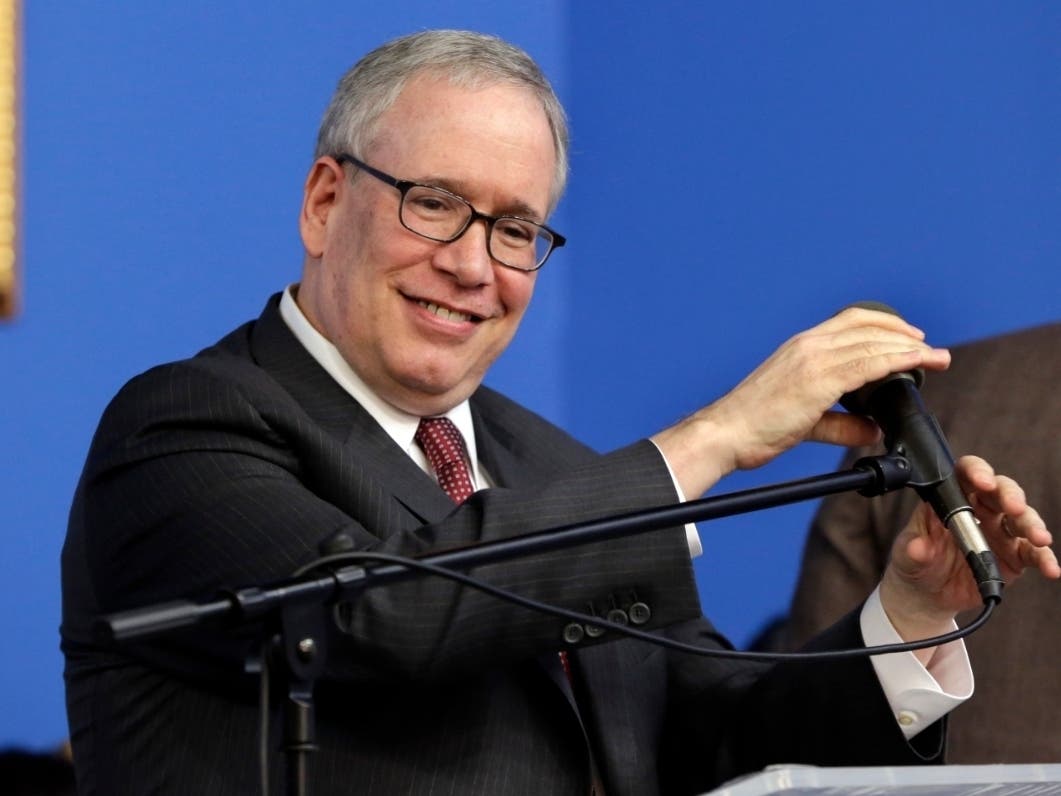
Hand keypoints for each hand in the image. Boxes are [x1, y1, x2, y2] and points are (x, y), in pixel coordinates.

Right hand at [652, 307, 950, 496]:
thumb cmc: (754, 426)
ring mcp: (812, 359)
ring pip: (873, 343)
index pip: (850, 321)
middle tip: (930, 349)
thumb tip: (871, 429)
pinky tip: (916, 364)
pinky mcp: (817, 380)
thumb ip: (841, 423)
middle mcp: (808, 345)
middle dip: (905, 335)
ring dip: (909, 348)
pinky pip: (868, 364)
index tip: (909, 338)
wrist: (726, 433)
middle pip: (868, 326)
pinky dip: (898, 360)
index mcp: (800, 347)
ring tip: (934, 357)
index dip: (885, 325)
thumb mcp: (805, 421)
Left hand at [880, 455, 1059, 659]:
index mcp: (952, 500)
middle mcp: (980, 510)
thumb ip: (913, 549)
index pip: (967, 475)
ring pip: (1022, 520)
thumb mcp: (906, 554)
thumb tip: (919, 547)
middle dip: (1011, 497)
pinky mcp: (1013, 557)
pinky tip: (1050, 567)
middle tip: (1014, 508)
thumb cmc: (914, 562)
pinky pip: (1032, 553)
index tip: (983, 481)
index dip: (977, 472)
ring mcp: (1000, 533)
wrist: (926, 594)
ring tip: (1039, 538)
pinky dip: (1044, 559)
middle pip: (1002, 492)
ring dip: (1033, 525)